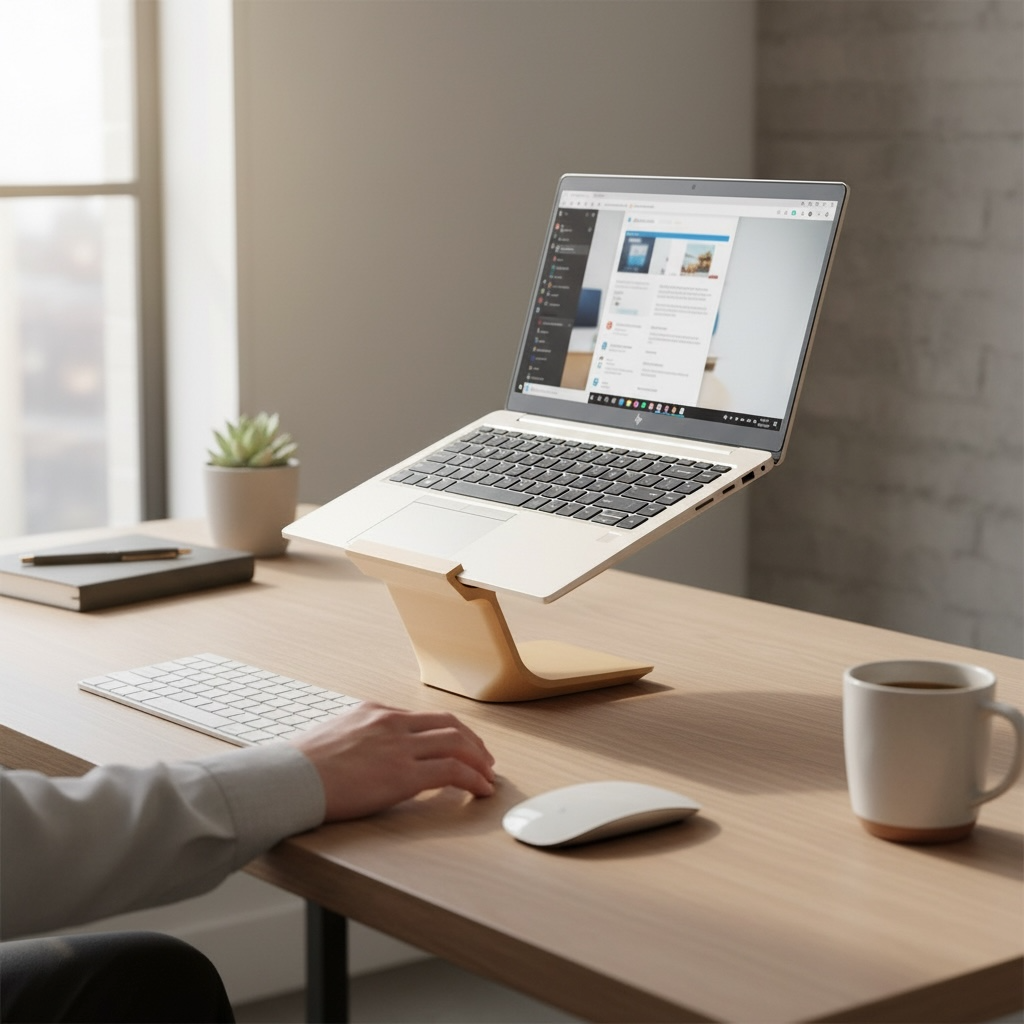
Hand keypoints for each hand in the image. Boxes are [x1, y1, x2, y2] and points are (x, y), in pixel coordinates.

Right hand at [289, 702, 495, 821]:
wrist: (287, 779)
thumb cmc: (299, 767)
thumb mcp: (333, 738)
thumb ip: (359, 741)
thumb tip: (369, 759)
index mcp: (374, 712)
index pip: (423, 718)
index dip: (448, 732)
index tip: (458, 746)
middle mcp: (391, 723)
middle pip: (448, 724)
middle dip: (472, 742)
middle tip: (484, 759)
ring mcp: (399, 746)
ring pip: (457, 743)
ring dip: (479, 760)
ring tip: (488, 777)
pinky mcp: (403, 774)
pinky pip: (452, 771)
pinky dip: (473, 778)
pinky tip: (481, 789)